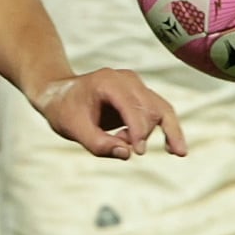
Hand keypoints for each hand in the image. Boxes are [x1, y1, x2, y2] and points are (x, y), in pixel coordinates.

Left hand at [35, 67, 184, 160]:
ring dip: (160, 132)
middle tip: (130, 149)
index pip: (133, 106)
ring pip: (161, 109)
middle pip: (151, 108)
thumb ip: (97, 143)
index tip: (138, 151)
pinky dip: (168, 129)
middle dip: (143, 133)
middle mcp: (127, 79)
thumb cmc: (64, 110)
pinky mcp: (140, 95)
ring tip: (169, 152)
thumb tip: (127, 154)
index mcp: (108, 82)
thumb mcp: (73, 129)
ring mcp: (136, 85)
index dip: (138, 130)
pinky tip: (174, 149)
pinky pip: (160, 111)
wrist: (60, 94)